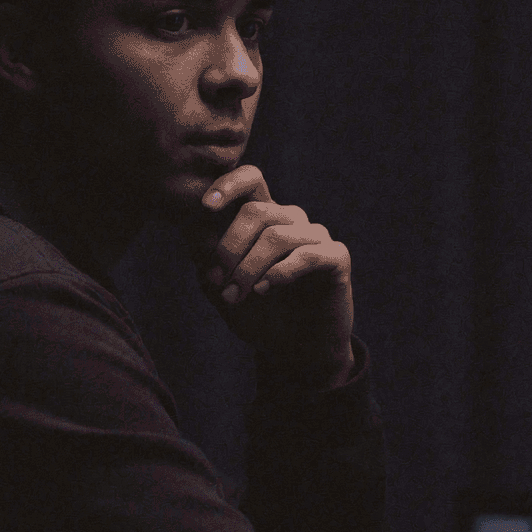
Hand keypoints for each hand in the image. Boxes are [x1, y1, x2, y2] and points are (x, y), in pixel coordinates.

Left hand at [188, 166, 355, 389]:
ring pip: (276, 236)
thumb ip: (209, 267)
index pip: (251, 180)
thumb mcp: (224, 294)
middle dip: (229, 248)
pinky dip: (281, 272)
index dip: (228, 184)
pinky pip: (307, 254)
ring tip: (236, 296)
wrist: (296, 351)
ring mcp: (316, 237)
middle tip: (218, 282)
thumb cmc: (261, 317)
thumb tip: (194, 240)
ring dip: (248, 268)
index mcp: (264, 219)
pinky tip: (265, 290)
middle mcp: (291, 221)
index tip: (205, 206)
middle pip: (256, 212)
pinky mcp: (337, 258)